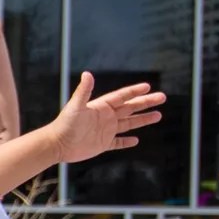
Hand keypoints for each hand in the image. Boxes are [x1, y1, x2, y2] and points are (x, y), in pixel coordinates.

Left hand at [44, 73, 163, 163]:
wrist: (56, 144)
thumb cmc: (65, 124)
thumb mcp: (76, 106)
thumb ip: (84, 91)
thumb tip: (87, 74)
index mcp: (101, 107)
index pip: (122, 96)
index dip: (135, 91)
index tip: (148, 86)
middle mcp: (105, 117)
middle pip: (130, 108)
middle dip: (146, 103)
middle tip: (162, 97)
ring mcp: (105, 130)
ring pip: (128, 124)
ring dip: (143, 120)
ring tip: (158, 115)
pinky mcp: (102, 144)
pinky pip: (117, 143)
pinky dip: (126, 142)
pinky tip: (136, 140)